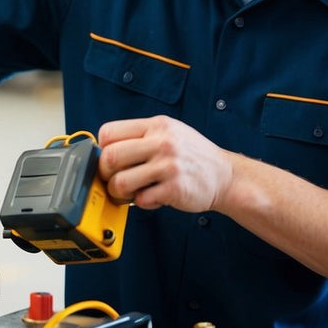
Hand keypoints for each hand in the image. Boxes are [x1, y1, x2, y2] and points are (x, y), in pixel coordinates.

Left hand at [97, 115, 231, 212]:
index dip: (102, 148)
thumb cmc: (192, 155)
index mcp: (156, 125)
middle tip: (113, 179)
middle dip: (105, 173)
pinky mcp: (174, 189)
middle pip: (110, 157)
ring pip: (120, 182)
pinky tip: (152, 197)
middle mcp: (162, 142)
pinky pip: (140, 200)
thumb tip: (104, 150)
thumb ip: (140, 137)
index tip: (109, 159)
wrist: (225, 175)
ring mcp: (169, 166)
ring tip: (130, 192)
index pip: (109, 132)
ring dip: (119, 192)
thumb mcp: (169, 132)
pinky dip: (142, 202)